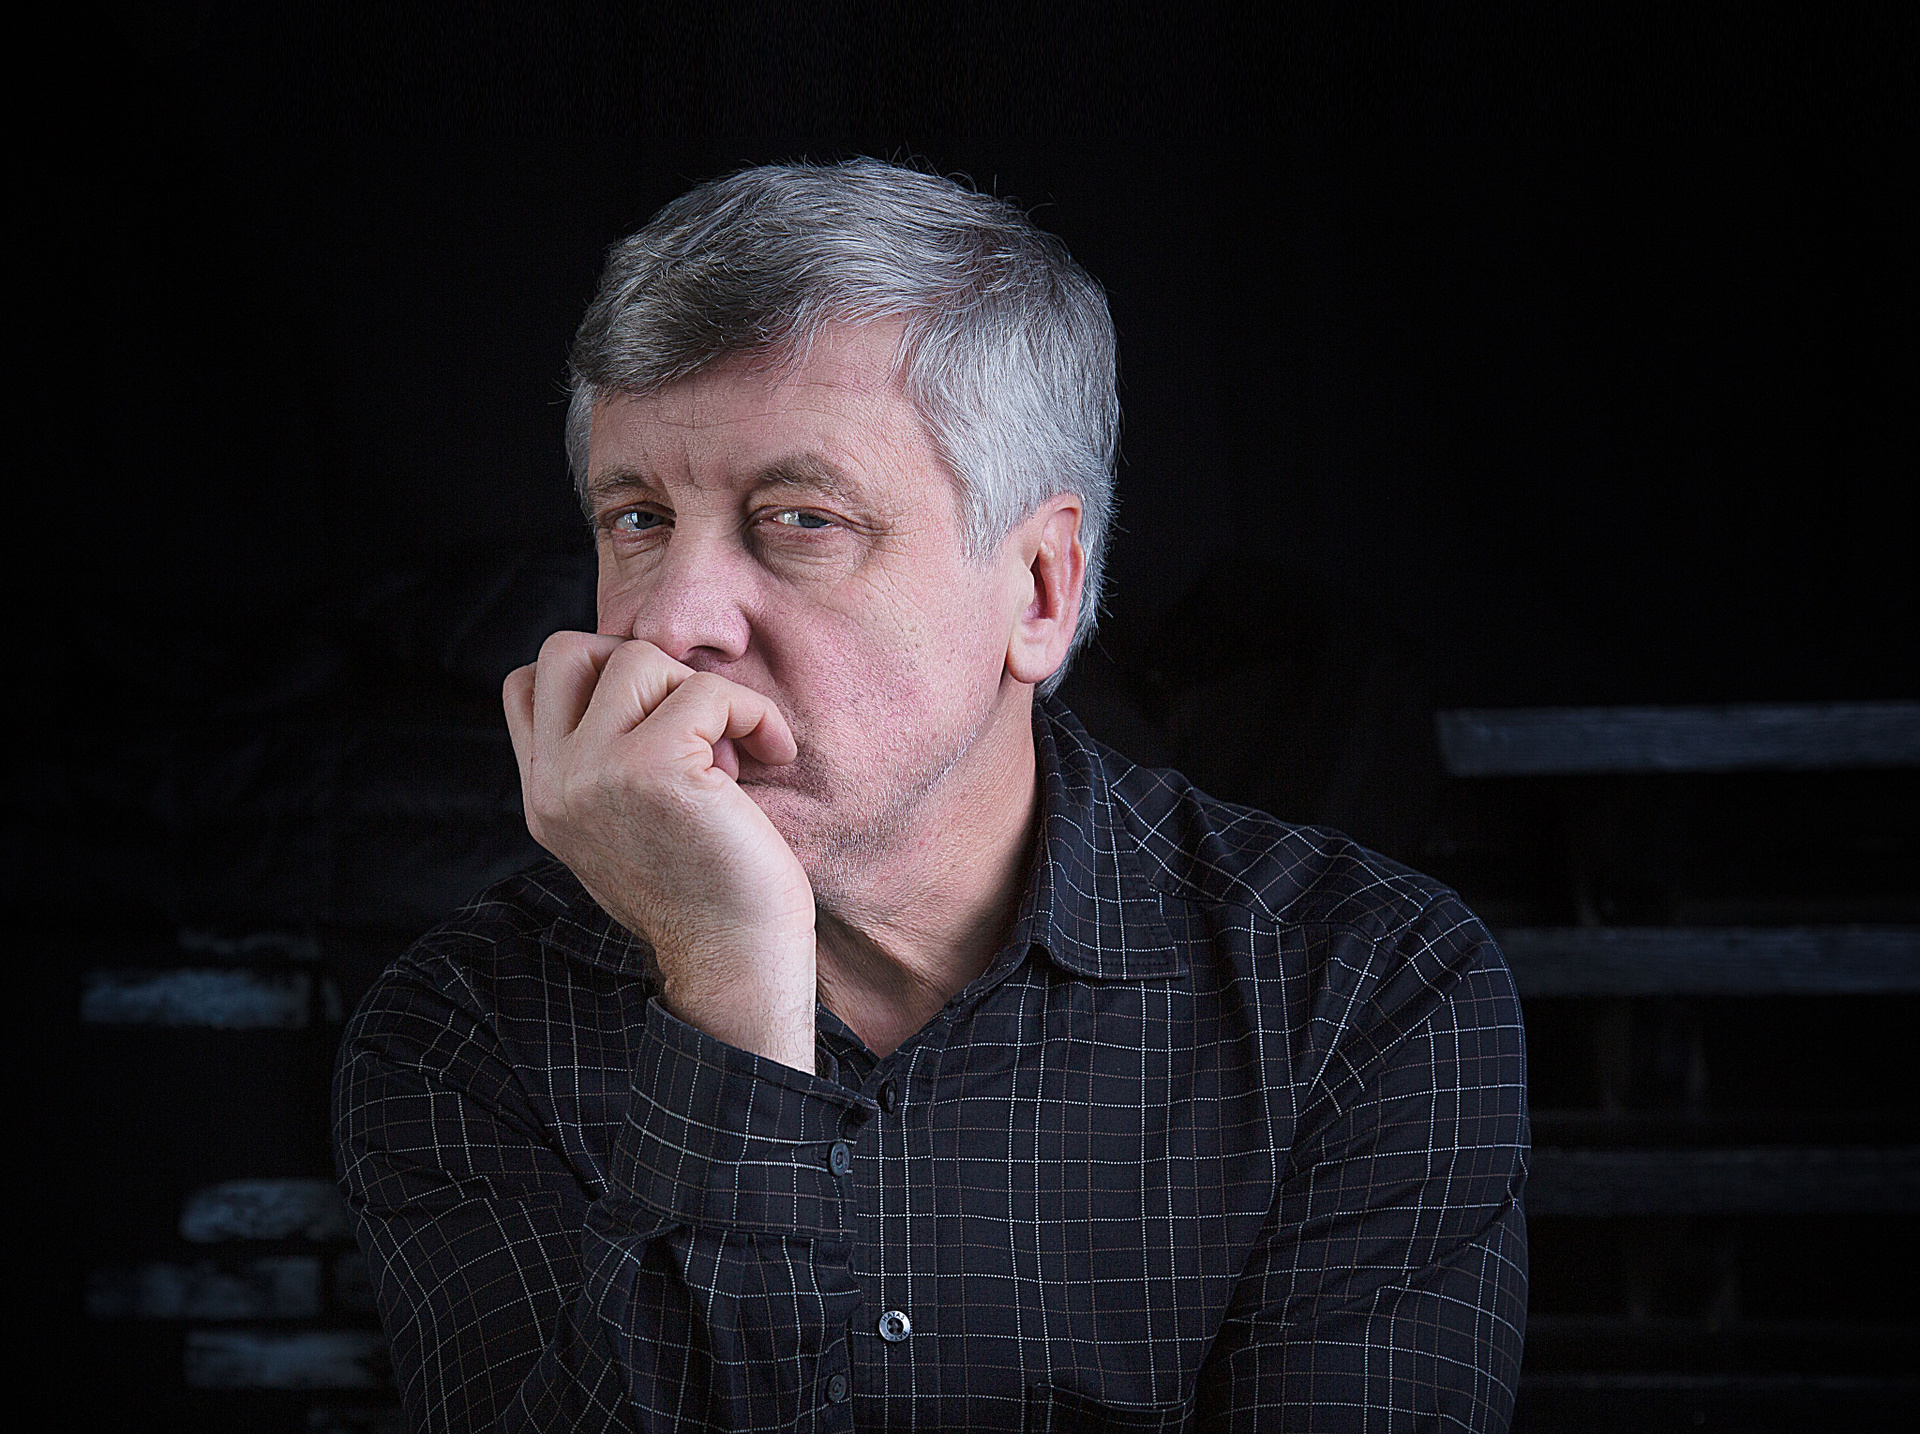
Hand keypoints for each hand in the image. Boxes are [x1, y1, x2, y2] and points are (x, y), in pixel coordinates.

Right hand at [504, 635, 817, 1071]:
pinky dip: (753, 712)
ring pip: (639, 658)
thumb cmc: (708, 898)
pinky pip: (708, 690)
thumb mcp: (627, 827)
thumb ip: (607, 766)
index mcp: (544, 798)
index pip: (526, 685)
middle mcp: (555, 783)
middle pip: (567, 651)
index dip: (596, 678)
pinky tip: (772, 755)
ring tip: (733, 755)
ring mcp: (596, 773)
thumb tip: (642, 683)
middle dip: (641, 667)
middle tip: (692, 724)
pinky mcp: (654, 768)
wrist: (736, 968)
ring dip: (702, 693)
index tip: (658, 721)